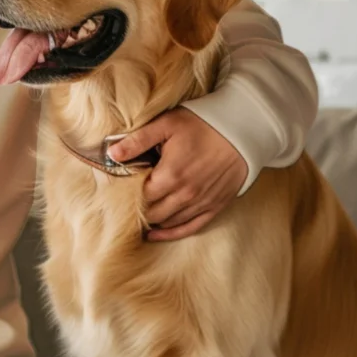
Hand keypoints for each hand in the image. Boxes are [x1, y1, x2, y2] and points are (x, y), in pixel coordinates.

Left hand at [107, 107, 246, 241]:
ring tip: (138, 214)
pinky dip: (171, 233)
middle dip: (137, 209)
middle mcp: (185, 195)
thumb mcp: (167, 124)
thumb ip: (137, 140)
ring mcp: (201, 203)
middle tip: (126, 202)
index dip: (125, 195)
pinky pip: (190, 228)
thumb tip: (111, 153)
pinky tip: (157, 233)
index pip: (138, 197)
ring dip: (152, 220)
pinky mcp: (215, 206)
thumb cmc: (204, 123)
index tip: (119, 189)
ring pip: (167, 222)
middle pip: (151, 213)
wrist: (245, 128)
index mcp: (170, 176)